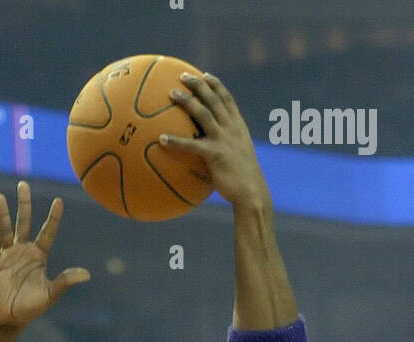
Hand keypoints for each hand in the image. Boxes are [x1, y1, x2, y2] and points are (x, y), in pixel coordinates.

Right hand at [0, 180, 89, 328]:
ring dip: (3, 215)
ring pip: (5, 230)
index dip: (53, 218)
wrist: (8, 320)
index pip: (47, 232)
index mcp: (39, 255)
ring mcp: (7, 256)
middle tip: (23, 185)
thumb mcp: (50, 295)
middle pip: (24, 222)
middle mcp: (23, 251)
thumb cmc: (30, 308)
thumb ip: (65, 282)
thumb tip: (86, 275)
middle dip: (24, 204)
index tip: (58, 201)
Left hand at [160, 72, 267, 207]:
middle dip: (198, 84)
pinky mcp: (214, 154)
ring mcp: (223, 139)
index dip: (216, 85)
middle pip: (214, 99)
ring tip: (171, 94)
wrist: (252, 192)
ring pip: (203, 113)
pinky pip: (191, 145)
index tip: (205, 75)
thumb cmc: (244, 181)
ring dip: (187, 101)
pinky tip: (161, 139)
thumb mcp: (239, 159)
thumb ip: (228, 150)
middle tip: (183, 76)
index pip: (227, 99)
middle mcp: (231, 128)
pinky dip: (176, 141)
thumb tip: (214, 154)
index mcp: (238, 127)